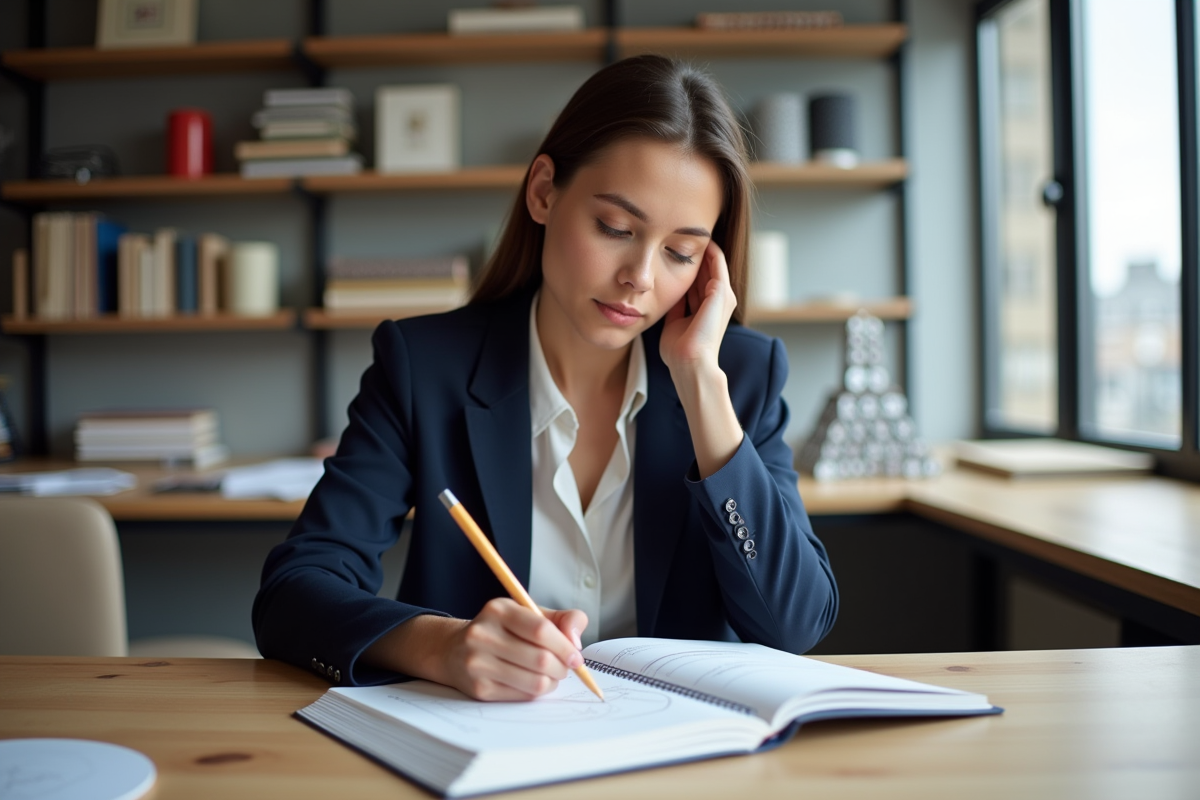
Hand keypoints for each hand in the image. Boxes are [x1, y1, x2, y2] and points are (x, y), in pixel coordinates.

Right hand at [440, 599, 587, 700]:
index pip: (540, 630)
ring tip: (551, 675)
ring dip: (552, 682)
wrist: (454, 651)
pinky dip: (537, 692)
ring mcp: (478, 663)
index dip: (565, 646)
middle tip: (565, 667)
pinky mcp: (479, 689)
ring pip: (535, 682)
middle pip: (540, 659)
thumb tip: (575, 642)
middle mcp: (483, 634)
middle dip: (562, 667)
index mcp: (498, 610)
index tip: (576, 656)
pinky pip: (523, 696)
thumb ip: (561, 620)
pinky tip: (534, 682)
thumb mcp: (528, 613)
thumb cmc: (501, 630)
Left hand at [657, 239, 744, 478]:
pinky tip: (695, 237)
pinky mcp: (721, 292)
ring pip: (711, 262)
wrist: (689, 364)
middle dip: (691, 252)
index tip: (668, 248)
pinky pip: (716, 262)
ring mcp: (722, 296)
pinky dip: (707, 249)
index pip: (696, 279)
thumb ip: (674, 308)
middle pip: (704, 268)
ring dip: (699, 246)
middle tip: (677, 230)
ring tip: (688, 229)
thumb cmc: (679, 352)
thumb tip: (662, 296)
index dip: (684, 264)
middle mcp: (718, 300)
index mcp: (707, 307)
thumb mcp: (674, 323)